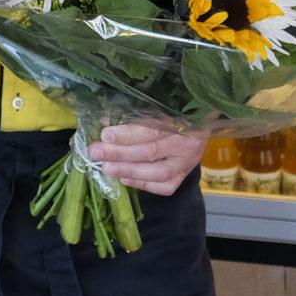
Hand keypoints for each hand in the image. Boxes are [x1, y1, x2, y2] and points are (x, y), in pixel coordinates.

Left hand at [91, 123, 206, 195]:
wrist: (199, 127)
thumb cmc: (173, 113)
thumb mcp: (157, 108)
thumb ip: (134, 116)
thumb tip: (103, 122)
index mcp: (183, 120)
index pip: (152, 129)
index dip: (127, 134)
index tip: (104, 134)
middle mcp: (188, 144)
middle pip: (152, 151)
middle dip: (120, 153)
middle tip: (96, 153)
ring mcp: (187, 164)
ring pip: (159, 173)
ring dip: (129, 171)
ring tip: (107, 168)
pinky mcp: (182, 179)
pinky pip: (163, 187)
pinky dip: (141, 183)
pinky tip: (124, 178)